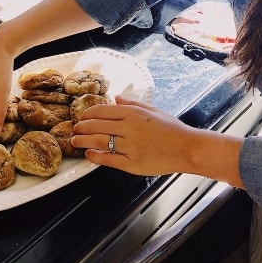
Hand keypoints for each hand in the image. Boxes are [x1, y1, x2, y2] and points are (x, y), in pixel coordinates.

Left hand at [73, 96, 244, 186]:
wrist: (187, 148)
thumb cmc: (172, 129)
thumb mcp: (153, 110)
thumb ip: (132, 104)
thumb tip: (115, 99)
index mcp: (134, 114)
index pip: (103, 111)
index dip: (88, 113)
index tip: (83, 116)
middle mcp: (129, 128)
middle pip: (97, 125)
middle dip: (82, 126)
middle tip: (75, 128)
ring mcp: (130, 146)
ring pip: (99, 141)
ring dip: (83, 140)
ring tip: (75, 141)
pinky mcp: (132, 163)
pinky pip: (109, 159)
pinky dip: (96, 156)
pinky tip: (89, 154)